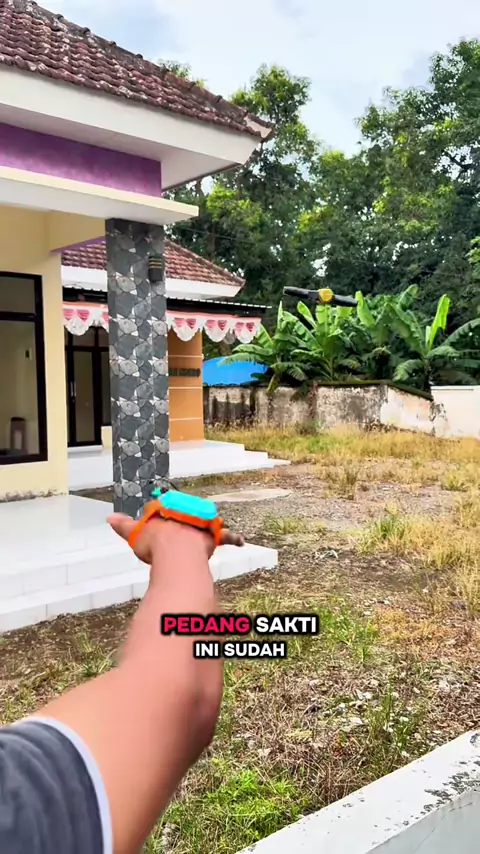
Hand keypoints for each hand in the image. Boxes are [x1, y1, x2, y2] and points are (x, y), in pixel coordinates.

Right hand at [109, 513, 243, 564]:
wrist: (175, 552)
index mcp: (167, 508)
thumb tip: (109, 518)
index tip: (159, 524)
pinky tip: (242, 540)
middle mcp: (186, 512)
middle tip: (180, 530)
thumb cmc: (154, 543)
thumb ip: (124, 525)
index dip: (161, 516)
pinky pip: (226, 537)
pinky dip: (233, 538)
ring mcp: (201, 523)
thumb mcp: (135, 534)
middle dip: (184, 519)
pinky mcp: (212, 536)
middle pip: (185, 514)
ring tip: (207, 530)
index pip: (164, 508)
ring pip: (205, 523)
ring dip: (206, 526)